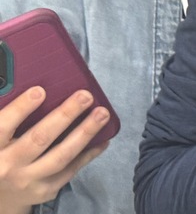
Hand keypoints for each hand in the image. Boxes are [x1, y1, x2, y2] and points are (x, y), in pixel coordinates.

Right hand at [0, 87, 109, 212]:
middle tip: (85, 96)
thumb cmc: (0, 155)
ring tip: (102, 114)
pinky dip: (89, 153)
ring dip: (85, 132)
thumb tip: (34, 89)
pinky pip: (71, 169)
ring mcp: (27, 180)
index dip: (21, 109)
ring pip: (61, 155)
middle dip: (66, 115)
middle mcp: (7, 166)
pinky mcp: (44, 190)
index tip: (40, 91)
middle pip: (39, 138)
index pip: (3, 126)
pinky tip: (102, 137)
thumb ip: (7, 120)